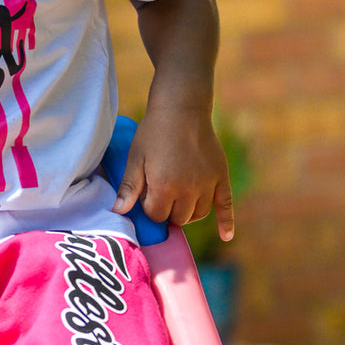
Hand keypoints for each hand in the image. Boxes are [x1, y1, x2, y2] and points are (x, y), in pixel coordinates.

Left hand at [111, 106, 233, 241]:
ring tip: (179, 201)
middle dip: (167, 211)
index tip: (147, 195)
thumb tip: (118, 211)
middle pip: (178, 218)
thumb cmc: (154, 132)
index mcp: (165, 186)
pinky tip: (226, 236)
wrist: (182, 108)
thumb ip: (129, 187)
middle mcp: (189, 189)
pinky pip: (226, 205)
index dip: (149, 208)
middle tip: (162, 195)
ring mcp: (207, 184)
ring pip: (198, 214)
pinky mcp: (221, 177)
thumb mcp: (136, 158)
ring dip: (187, 213)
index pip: (157, 216)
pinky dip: (226, 222)